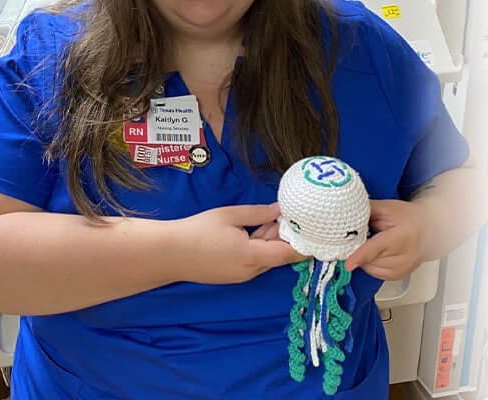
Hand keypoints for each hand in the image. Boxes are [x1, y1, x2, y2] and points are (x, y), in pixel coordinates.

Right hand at [171, 203, 306, 284]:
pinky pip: (253, 263)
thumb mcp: (230, 215)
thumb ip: (258, 214)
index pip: (289, 254)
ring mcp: (241, 276)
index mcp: (253, 256)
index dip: (305, 246)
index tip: (318, 235)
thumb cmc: (198, 231)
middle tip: (289, 216)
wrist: (169, 254)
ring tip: (267, 221)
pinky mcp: (232, 277)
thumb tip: (280, 210)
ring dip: (270, 242)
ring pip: (265, 259)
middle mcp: (251, 271)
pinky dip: (258, 249)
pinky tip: (251, 233)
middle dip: (285, 238)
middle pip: (278, 256)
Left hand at [345, 199, 428, 280]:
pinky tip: (381, 252)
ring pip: (368, 268)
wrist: (429, 229)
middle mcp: (403, 257)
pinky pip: (374, 273)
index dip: (360, 256)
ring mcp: (401, 270)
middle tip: (369, 234)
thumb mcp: (386, 208)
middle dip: (360, 248)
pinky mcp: (397, 276)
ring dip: (365, 257)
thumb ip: (364, 211)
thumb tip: (343, 216)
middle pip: (368, 259)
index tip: (348, 264)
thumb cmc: (408, 218)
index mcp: (400, 238)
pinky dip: (372, 263)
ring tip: (379, 242)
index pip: (375, 249)